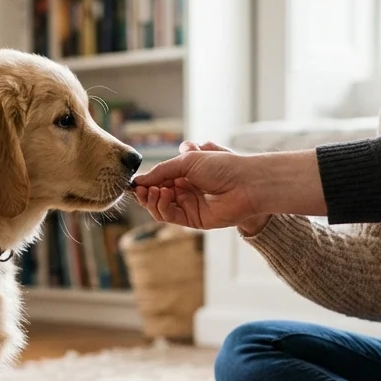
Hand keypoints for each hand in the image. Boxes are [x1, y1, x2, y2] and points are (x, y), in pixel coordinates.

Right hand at [132, 141, 268, 231]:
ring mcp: (189, 206)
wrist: (246, 183)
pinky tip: (165, 195)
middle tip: (140, 189)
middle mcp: (186, 190)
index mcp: (185, 174)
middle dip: (146, 192)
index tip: (134, 181)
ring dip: (152, 200)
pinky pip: (170, 217)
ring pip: (160, 208)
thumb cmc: (222, 166)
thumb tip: (139, 181)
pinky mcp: (193, 220)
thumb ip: (161, 171)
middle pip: (156, 196)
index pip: (158, 180)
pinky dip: (162, 207)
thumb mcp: (187, 161)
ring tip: (154, 191)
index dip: (145, 182)